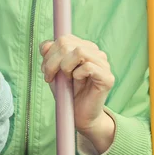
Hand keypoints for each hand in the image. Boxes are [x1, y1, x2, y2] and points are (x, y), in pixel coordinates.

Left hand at [40, 36, 114, 152]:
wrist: (78, 116)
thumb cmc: (67, 91)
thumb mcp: (53, 70)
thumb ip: (49, 55)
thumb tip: (46, 45)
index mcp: (83, 47)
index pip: (63, 38)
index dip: (50, 52)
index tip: (45, 69)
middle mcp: (95, 53)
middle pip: (67, 43)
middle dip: (52, 61)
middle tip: (50, 76)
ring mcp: (103, 64)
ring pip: (79, 51)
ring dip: (65, 66)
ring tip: (66, 79)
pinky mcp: (107, 78)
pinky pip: (88, 67)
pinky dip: (77, 74)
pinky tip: (77, 82)